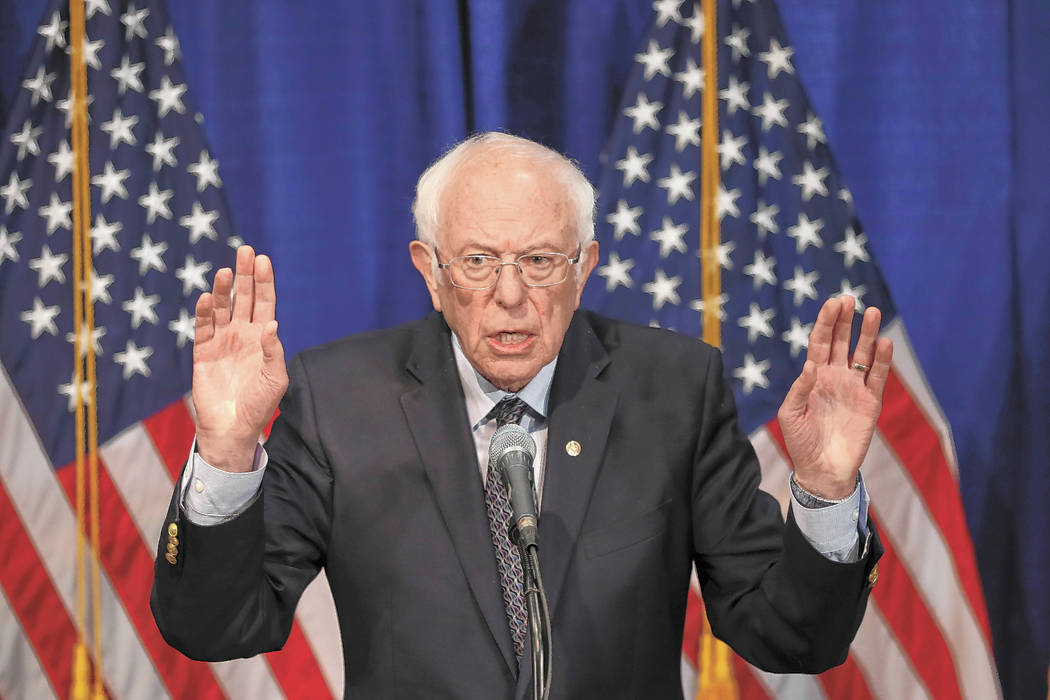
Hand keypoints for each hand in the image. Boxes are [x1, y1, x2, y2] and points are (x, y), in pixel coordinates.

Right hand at [192, 245, 288, 471]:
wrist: (232, 428)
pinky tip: (206, 298)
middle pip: (244, 297)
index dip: (264, 282)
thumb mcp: (275, 380)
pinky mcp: (203, 351)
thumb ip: (274, 352)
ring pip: (222, 307)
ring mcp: (222, 341)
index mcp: (263, 338)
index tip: (263, 261)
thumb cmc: (259, 405)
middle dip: (245, 275)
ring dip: (223, 289)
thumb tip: (272, 324)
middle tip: (245, 251)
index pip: (265, 303)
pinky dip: (204, 312)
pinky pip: (203, 327)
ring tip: (226, 271)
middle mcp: (243, 334)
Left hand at [776, 296, 892, 499]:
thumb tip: (809, 365)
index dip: (826, 323)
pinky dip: (881, 361)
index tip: (832, 303)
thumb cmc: (801, 442)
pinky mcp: (870, 402)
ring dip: (868, 334)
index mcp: (813, 377)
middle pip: (842, 342)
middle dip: (845, 321)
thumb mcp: (790, 415)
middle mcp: (834, 377)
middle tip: (849, 299)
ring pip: (863, 354)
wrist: (822, 470)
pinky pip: (877, 377)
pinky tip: (884, 343)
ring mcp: (854, 387)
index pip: (820, 343)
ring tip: (873, 312)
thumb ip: (799, 389)